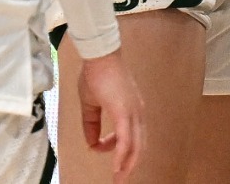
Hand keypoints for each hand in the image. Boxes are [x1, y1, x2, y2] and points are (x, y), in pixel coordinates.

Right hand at [76, 51, 144, 180]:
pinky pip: (126, 140)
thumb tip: (91, 143)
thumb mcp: (90, 103)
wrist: (99, 56)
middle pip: (139, 146)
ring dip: (128, 164)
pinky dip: (122, 155)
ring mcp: (133, 113)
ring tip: (119, 178)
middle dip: (129, 164)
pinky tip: (117, 166)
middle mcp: (137, 114)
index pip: (130, 136)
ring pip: (135, 146)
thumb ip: (91, 124)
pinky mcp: (125, 113)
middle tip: (120, 179)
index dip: (114, 147)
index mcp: (131, 110)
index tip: (97, 147)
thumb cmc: (96, 75)